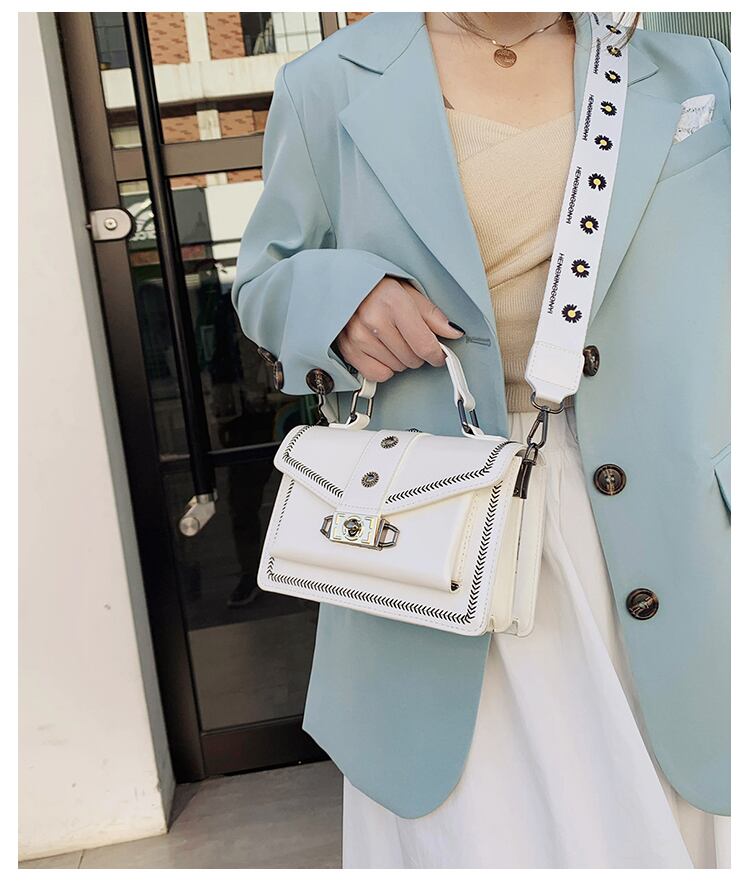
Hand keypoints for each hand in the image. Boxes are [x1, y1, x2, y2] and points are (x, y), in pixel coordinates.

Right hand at [335, 277, 464, 382]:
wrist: (343, 285)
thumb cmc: (378, 288)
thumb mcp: (409, 293)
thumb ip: (432, 315)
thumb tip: (454, 333)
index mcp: (393, 303)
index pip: (424, 345)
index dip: (437, 354)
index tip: (439, 355)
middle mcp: (374, 321)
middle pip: (412, 359)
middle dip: (417, 353)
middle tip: (410, 339)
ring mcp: (358, 337)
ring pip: (397, 368)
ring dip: (400, 359)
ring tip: (392, 340)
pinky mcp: (348, 350)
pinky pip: (378, 374)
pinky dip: (384, 368)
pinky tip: (382, 352)